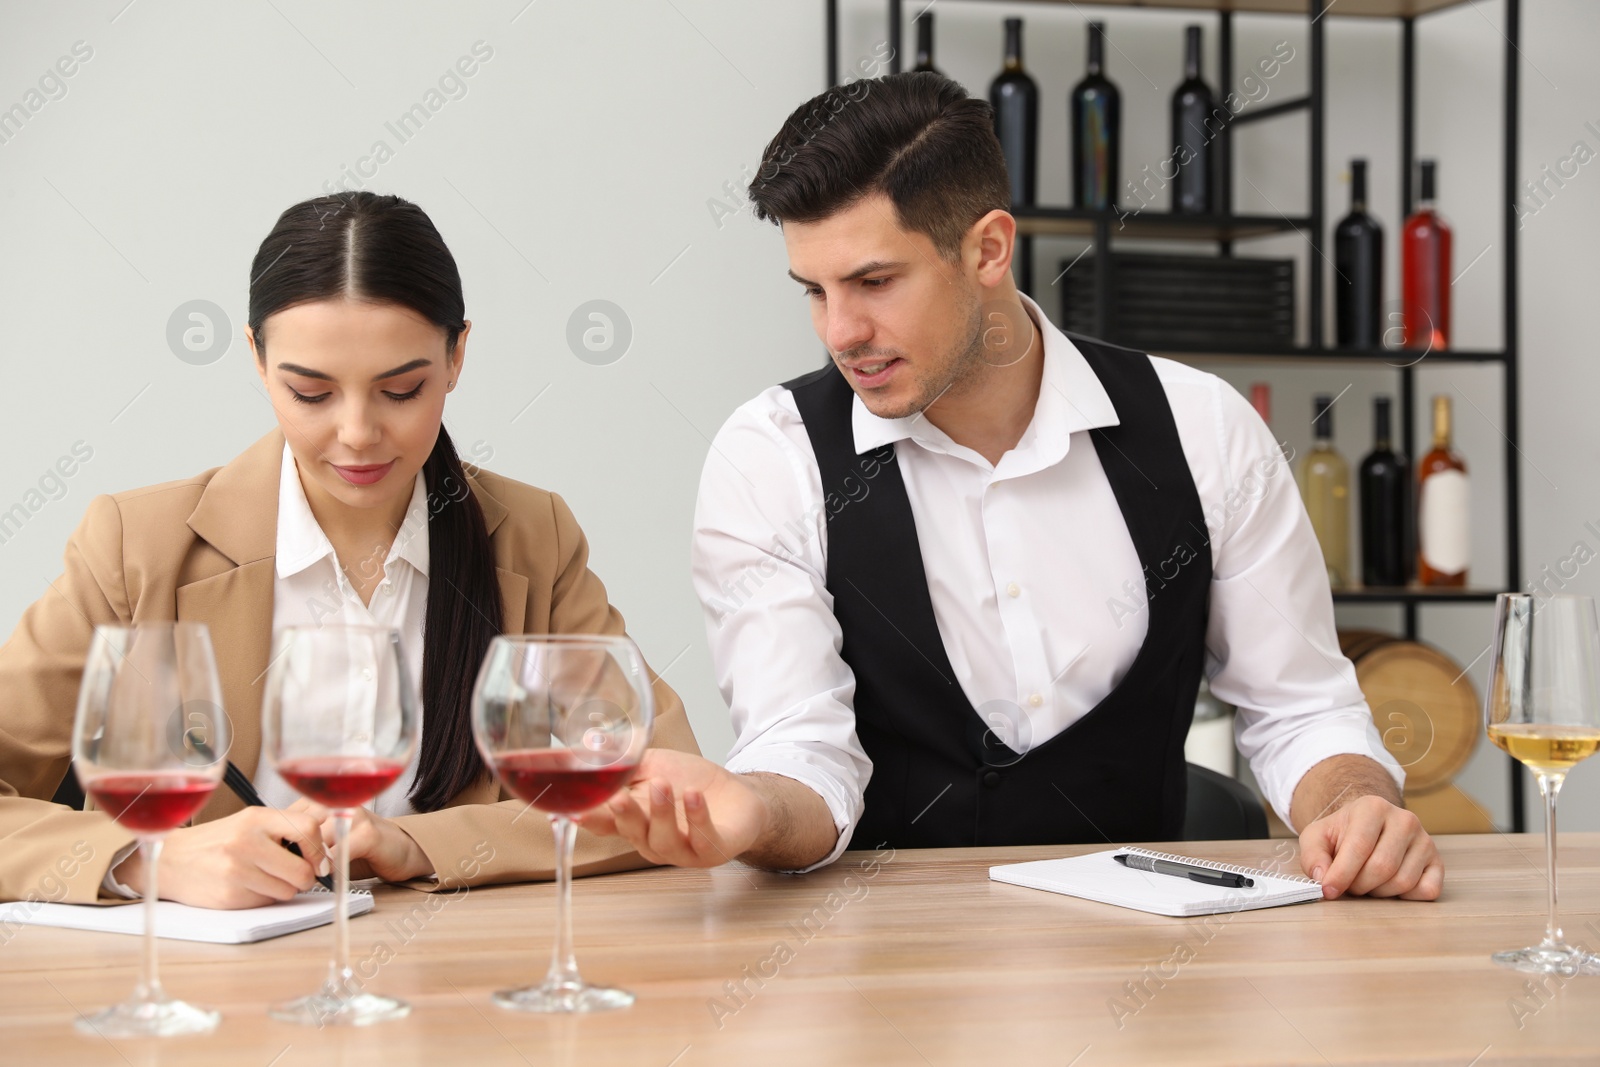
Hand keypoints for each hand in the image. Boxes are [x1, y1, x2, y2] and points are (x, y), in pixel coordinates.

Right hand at [111, 806, 329, 908]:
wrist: (173, 861)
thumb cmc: (218, 841)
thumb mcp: (249, 822)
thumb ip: (285, 827)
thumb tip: (328, 836)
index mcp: (256, 818)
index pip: (309, 828)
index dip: (320, 848)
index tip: (318, 858)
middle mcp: (247, 842)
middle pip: (303, 870)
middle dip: (305, 877)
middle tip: (295, 873)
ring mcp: (237, 870)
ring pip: (288, 890)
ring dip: (284, 888)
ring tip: (265, 877)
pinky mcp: (230, 895)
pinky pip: (267, 902)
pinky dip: (264, 897)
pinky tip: (248, 886)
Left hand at [288, 798, 432, 882]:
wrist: (402, 851)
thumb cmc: (361, 848)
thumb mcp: (326, 839)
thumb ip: (302, 839)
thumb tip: (273, 854)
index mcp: (324, 800)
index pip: (287, 817)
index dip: (282, 842)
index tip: (283, 859)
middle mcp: (338, 801)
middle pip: (298, 829)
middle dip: (295, 854)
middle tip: (297, 871)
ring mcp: (353, 815)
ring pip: (315, 842)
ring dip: (312, 864)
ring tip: (315, 874)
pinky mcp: (367, 833)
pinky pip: (336, 854)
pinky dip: (330, 869)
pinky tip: (333, 874)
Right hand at [578, 748, 770, 867]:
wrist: (737, 794)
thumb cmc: (691, 783)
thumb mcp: (655, 764)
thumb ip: (624, 758)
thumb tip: (591, 741)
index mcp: (634, 821)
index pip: (605, 823)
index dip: (588, 819)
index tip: (573, 811)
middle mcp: (653, 840)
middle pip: (632, 834)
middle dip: (625, 816)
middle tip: (618, 797)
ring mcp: (683, 850)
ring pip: (664, 841)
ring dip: (661, 813)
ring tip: (663, 785)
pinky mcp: (712, 850)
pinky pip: (703, 840)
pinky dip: (697, 818)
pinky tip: (694, 797)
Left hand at [1298, 794, 1442, 899]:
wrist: (1367, 827)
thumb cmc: (1342, 834)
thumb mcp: (1317, 837)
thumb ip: (1313, 856)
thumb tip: (1323, 878)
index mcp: (1373, 807)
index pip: (1360, 846)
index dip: (1341, 874)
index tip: (1328, 890)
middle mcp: (1404, 820)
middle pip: (1382, 867)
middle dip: (1359, 885)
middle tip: (1349, 884)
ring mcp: (1425, 840)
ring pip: (1403, 882)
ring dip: (1379, 892)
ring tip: (1367, 881)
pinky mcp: (1438, 861)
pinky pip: (1427, 891)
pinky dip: (1406, 897)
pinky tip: (1390, 886)